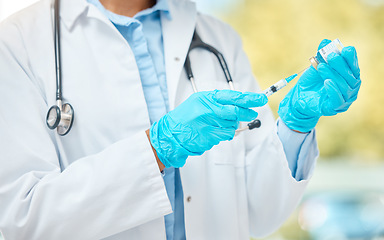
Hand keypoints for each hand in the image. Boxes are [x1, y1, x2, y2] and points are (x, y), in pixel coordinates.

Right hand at [150, 90, 267, 167]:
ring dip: (232, 125)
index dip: (249, 98)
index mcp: (206, 98)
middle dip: (247, 112)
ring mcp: (208, 124)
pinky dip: (225, 134)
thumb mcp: (199, 102)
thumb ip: (217, 101)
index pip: (232, 96)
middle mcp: (207, 110)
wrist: (171, 134)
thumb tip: (240, 104)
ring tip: (220, 124)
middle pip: (236, 111)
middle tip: (252, 113)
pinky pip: (226, 135)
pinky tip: (215, 132)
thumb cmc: (186, 118)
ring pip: (232, 124)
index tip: (261, 98)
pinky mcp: (209, 137)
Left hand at [278, 39, 360, 132]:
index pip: (353, 65)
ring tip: (321, 67)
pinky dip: (333, 90)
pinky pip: (338, 99)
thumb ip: (321, 56)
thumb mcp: (316, 66)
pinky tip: (327, 82)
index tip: (345, 49)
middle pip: (350, 76)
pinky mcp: (335, 107)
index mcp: (349, 75)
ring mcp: (345, 98)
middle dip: (340, 65)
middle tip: (330, 57)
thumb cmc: (312, 81)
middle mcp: (351, 87)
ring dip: (333, 75)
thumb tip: (325, 42)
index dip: (351, 58)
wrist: (300, 96)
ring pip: (344, 86)